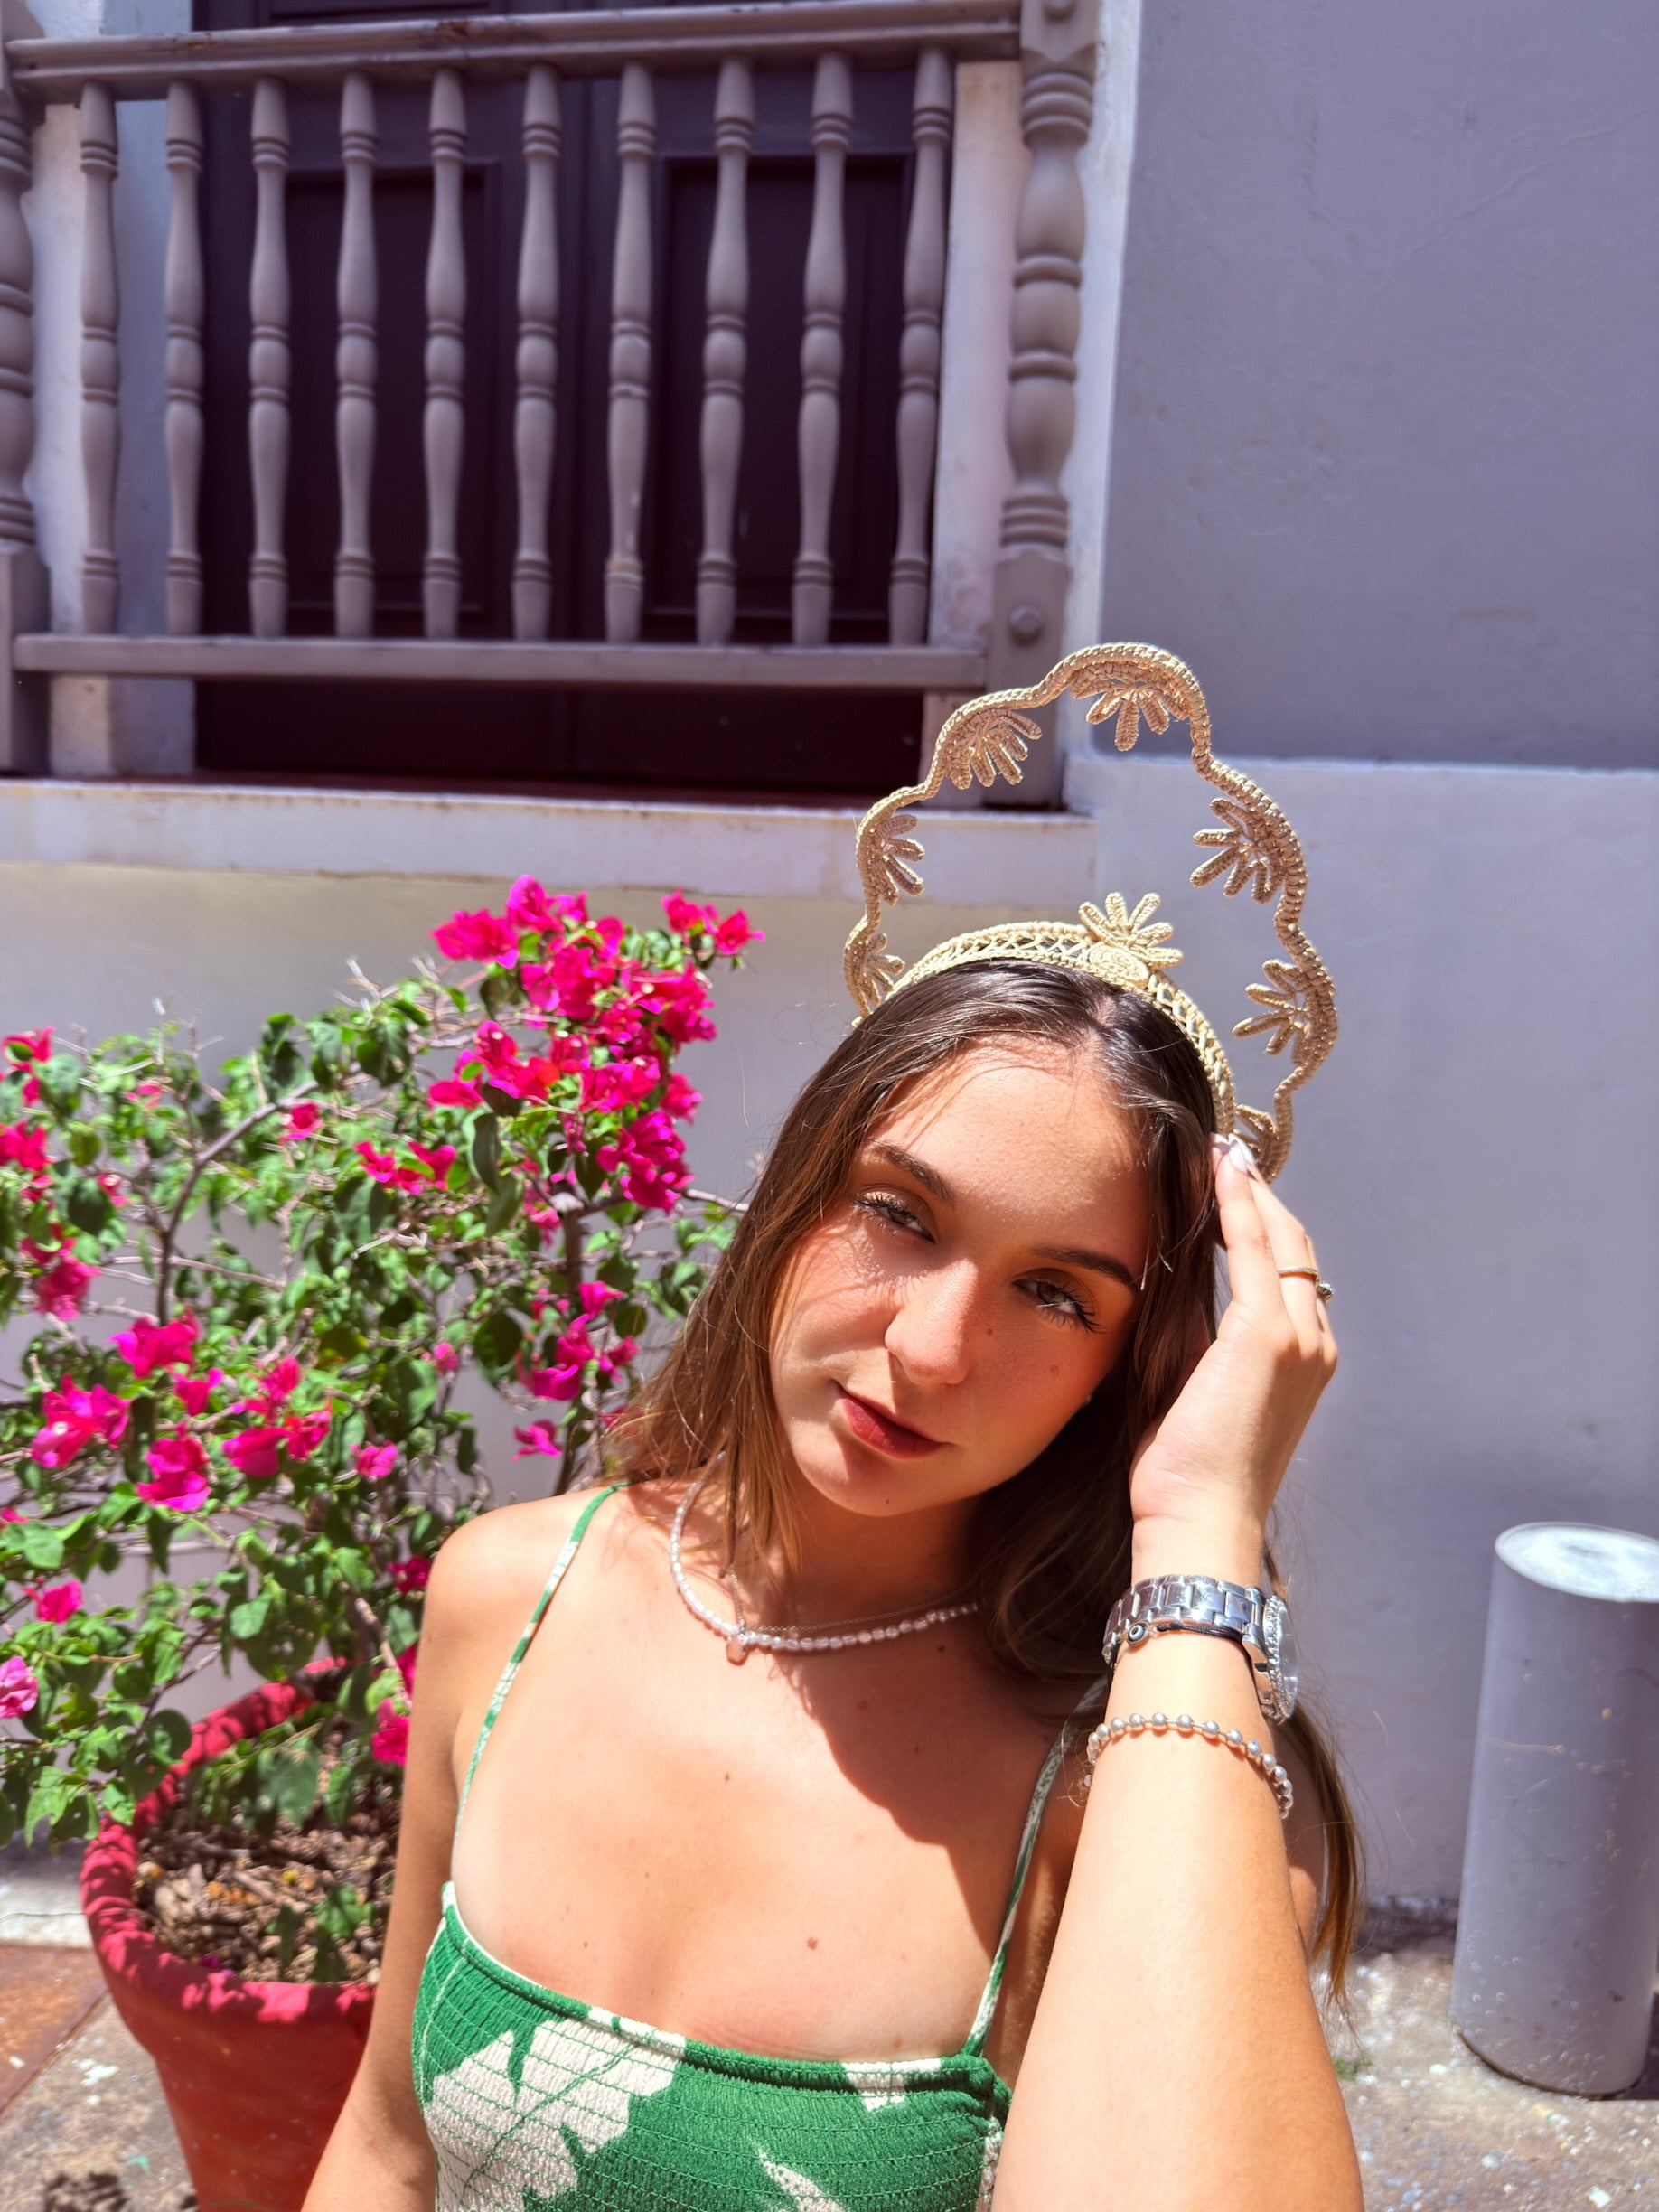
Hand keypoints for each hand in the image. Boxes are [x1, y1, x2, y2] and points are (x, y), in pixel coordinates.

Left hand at [1127, 1136, 1336, 1584]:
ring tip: (1217, 1153)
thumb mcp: (1191, 1391)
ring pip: (1280, 1240)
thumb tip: (1167, 1290)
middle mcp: (1314, 1344)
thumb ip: (1193, 1339)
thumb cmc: (1187, 1473)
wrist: (1200, 1519)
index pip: (1288, 1273)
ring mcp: (1298, 1338)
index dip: (1262, 1225)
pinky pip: (1254, 1250)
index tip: (1228, 1187)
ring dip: (1248, 1192)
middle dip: (1260, 1197)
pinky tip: (1217, 1174)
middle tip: (1224, 1154)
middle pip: (1294, 1247)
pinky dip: (1237, 1206)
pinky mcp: (1268, 1335)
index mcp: (1304, 1361)